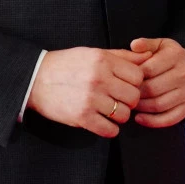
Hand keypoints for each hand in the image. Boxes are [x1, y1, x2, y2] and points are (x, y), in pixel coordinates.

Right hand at [27, 47, 150, 137]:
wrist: (36, 79)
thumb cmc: (66, 65)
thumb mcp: (93, 53)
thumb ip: (121, 55)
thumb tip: (148, 56)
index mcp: (102, 60)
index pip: (138, 76)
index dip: (134, 83)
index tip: (125, 85)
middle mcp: (99, 78)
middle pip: (134, 97)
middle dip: (129, 100)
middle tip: (118, 100)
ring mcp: (91, 99)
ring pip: (124, 115)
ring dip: (119, 116)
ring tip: (108, 110)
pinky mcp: (82, 117)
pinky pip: (110, 130)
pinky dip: (109, 129)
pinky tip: (101, 121)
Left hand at [129, 38, 184, 128]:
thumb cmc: (170, 57)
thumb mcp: (160, 45)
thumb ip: (146, 44)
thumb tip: (134, 45)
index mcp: (176, 55)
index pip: (149, 69)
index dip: (132, 76)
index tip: (124, 79)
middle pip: (152, 89)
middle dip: (135, 93)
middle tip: (124, 94)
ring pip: (159, 105)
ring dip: (141, 107)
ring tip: (130, 104)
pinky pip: (168, 119)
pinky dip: (152, 121)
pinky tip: (139, 118)